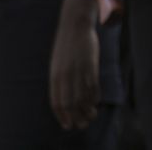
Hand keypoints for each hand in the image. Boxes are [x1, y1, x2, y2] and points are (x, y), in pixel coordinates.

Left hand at [48, 5, 98, 129]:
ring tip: (92, 117)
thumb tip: (65, 98)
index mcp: (55, 76)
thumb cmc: (66, 46)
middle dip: (76, 117)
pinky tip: (96, 102)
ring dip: (88, 109)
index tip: (68, 125)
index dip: (62, 116)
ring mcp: (79, 70)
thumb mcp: (58, 64)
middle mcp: (65, 76)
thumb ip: (60, 80)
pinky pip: (93, 85)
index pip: (57, 103)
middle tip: (82, 125)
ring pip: (84, 96)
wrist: (75, 25)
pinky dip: (95, 96)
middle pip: (71, 103)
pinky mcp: (91, 65)